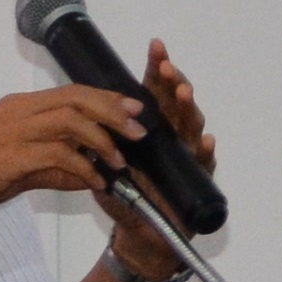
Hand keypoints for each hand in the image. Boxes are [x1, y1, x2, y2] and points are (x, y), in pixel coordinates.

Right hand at [0, 84, 146, 226]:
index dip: (106, 99)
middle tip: (138, 132)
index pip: (71, 93)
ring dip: (102, 139)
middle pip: (77, 99)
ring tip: (121, 162)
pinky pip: (56, 154)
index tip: (133, 112)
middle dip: (113, 113)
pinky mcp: (7, 156)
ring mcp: (11, 132)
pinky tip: (95, 183)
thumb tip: (88, 175)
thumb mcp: (15, 172)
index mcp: (18, 108)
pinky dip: (82, 168)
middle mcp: (17, 111)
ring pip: (70, 121)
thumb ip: (52, 169)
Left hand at [99, 38, 215, 276]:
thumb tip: (76, 118)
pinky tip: (205, 140)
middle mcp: (173, 136)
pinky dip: (204, 151)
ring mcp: (187, 156)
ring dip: (188, 108)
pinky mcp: (197, 180)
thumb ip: (95, 145)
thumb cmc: (127, 198)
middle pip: (176, 103)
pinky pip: (203, 164)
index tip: (154, 47)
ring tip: (182, 93)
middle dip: (173, 82)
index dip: (155, 70)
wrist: (142, 235)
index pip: (154, 93)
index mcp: (151, 128)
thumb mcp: (104, 168)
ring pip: (191, 126)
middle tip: (166, 66)